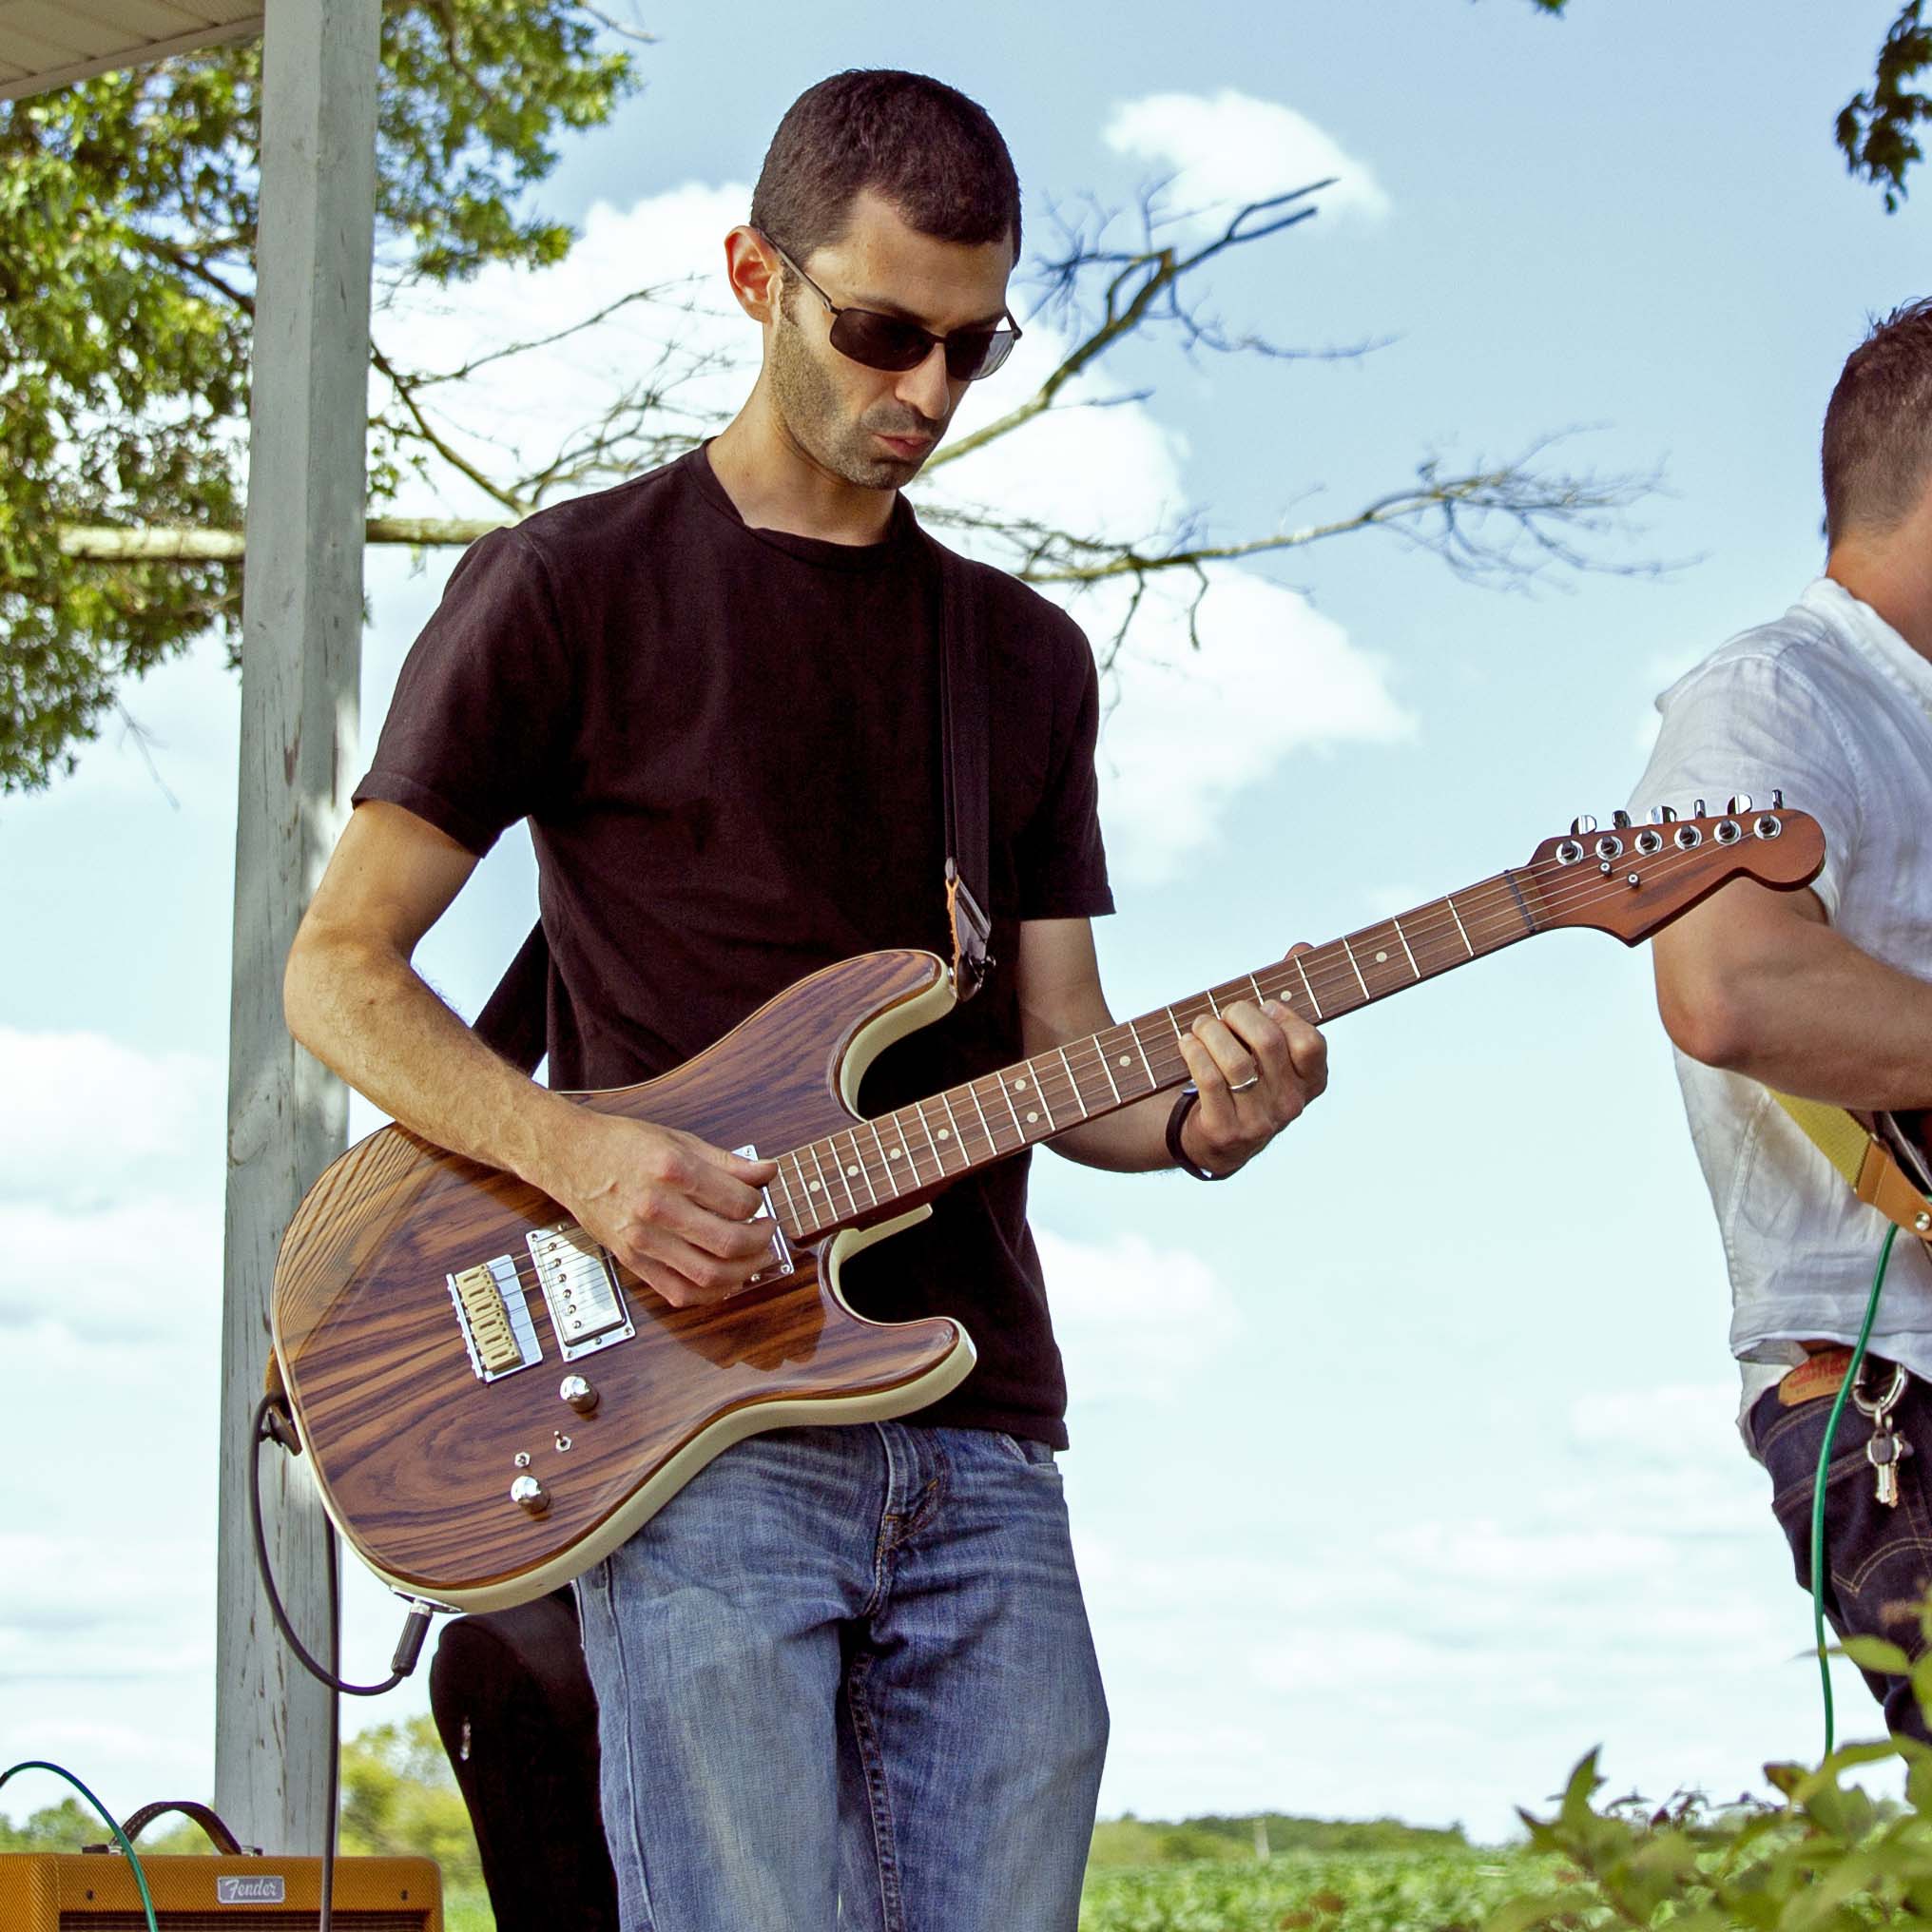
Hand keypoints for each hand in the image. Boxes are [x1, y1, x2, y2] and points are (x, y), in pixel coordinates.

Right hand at [545, 1106, 779, 1308]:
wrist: (571, 1157)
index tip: (758, 1201)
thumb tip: (767, 1172)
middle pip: (728, 1242)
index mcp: (672, 1170)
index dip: (758, 1204)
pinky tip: (725, 1280)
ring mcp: (642, 1239)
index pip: (737, 1202)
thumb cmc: (623, 1145)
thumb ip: (727, 1162)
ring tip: (754, 1258)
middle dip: (760, 1241)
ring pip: (708, 1274)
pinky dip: (709, 1294)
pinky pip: (678, 1292)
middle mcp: (657, 1208)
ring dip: (743, 1272)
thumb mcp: (679, 1140)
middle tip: (766, 1231)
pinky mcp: (632, 1261)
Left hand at [1176, 945, 1328, 1177]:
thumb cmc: (1249, 1080)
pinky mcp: (1224, 1131)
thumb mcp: (1275, 1047)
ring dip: (1211, 1032)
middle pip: (1267, 1044)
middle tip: (1224, 1012)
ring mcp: (1259, 1121)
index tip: (1265, 1006)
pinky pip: (1208, 1082)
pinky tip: (1187, 1043)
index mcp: (1311, 1082)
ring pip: (1236, 1063)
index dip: (1285, 1016)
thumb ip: (1289, 998)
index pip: (1311, 1043)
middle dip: (1239, 1015)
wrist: (1219, 1142)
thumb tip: (1301, 948)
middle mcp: (1290, 1105)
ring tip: (1201, 1025)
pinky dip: (1194, 1053)